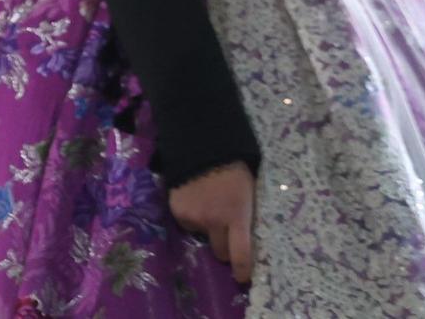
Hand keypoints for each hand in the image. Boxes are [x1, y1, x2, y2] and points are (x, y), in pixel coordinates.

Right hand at [169, 161, 255, 283]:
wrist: (202, 146)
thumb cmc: (234, 170)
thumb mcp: (247, 195)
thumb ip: (244, 218)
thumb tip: (243, 240)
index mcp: (237, 216)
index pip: (240, 255)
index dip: (242, 270)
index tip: (242, 278)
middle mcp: (213, 221)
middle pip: (219, 252)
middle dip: (223, 248)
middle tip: (225, 235)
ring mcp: (193, 216)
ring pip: (201, 235)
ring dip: (205, 227)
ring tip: (207, 206)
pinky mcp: (176, 210)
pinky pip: (186, 223)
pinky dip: (191, 216)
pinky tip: (194, 198)